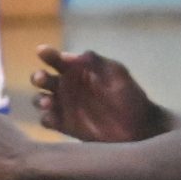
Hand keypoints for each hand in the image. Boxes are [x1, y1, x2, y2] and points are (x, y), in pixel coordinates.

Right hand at [30, 44, 166, 142]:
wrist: (142, 128)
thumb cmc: (131, 97)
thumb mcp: (118, 74)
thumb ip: (98, 62)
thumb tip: (75, 55)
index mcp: (76, 71)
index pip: (57, 59)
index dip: (48, 54)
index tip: (43, 52)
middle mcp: (66, 87)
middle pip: (43, 79)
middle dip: (38, 77)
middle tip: (42, 79)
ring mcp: (64, 107)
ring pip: (40, 99)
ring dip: (40, 99)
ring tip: (48, 102)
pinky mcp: (66, 126)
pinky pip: (48, 120)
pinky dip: (46, 118)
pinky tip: (53, 118)